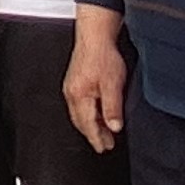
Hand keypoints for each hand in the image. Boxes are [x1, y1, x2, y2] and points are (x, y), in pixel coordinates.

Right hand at [62, 16, 125, 150]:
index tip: (104, 148)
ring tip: (103, 132)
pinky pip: (78, 105)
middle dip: (93, 134)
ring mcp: (71, 88)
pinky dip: (87, 114)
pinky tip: (97, 114)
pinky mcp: (73, 82)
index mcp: (79, 96)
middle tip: (105, 144)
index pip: (88, 125)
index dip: (97, 138)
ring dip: (91, 125)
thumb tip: (114, 127)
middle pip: (81, 122)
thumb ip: (112, 107)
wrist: (95, 36)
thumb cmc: (103, 56)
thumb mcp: (113, 84)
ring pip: (79, 114)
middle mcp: (71, 94)